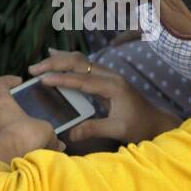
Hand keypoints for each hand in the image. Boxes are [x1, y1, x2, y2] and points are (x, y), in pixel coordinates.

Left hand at [0, 76, 63, 159]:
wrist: (7, 158)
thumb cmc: (23, 135)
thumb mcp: (46, 130)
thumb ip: (51, 135)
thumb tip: (59, 144)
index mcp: (1, 103)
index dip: (7, 81)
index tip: (18, 82)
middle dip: (11, 111)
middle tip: (25, 116)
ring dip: (9, 128)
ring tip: (25, 136)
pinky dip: (7, 143)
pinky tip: (21, 149)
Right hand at [28, 51, 180, 144]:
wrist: (156, 122)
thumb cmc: (140, 126)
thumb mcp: (118, 130)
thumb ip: (94, 129)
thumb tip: (70, 133)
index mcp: (113, 87)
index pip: (83, 80)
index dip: (61, 78)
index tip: (41, 79)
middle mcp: (111, 76)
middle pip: (80, 63)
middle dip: (56, 63)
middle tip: (33, 69)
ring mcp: (109, 76)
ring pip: (81, 61)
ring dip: (60, 61)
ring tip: (39, 64)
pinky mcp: (106, 79)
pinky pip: (84, 67)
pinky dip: (68, 63)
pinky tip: (55, 57)